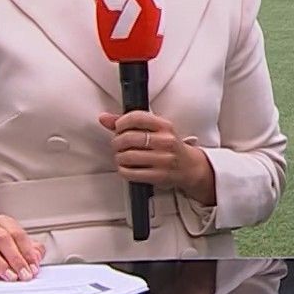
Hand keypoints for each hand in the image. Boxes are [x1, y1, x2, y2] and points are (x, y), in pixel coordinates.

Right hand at [0, 216, 44, 280]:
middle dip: (15, 258)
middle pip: (2, 238)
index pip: (17, 234)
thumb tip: (37, 257)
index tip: (33, 267)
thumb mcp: (19, 249)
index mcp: (3, 223)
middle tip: (23, 274)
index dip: (27, 252)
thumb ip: (32, 251)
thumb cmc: (0, 251)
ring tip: (9, 276)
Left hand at [97, 110, 214, 202]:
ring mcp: (163, 160)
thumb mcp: (155, 130)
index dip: (121, 122)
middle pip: (129, 138)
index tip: (118, 128)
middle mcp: (166, 141)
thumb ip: (129, 122)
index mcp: (165, 126)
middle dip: (116, 142)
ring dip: (119, 157)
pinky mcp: (159, 176)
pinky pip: (131, 173)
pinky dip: (123, 170)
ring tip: (121, 156)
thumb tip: (104, 118)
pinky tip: (125, 167)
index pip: (137, 118)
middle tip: (117, 145)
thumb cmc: (168, 146)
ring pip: (127, 156)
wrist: (189, 167)